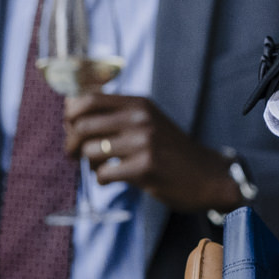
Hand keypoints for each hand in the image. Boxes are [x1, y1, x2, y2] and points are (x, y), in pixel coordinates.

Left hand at [64, 94, 242, 214]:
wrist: (208, 176)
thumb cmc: (171, 150)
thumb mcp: (149, 120)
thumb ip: (116, 113)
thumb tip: (70, 111)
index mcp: (139, 104)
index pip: (87, 99)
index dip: (70, 115)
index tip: (71, 128)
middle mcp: (141, 118)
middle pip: (82, 125)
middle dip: (71, 144)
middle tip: (74, 154)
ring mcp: (144, 142)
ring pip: (89, 151)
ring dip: (88, 164)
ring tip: (100, 168)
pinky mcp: (146, 167)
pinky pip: (103, 173)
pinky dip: (102, 180)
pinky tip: (112, 180)